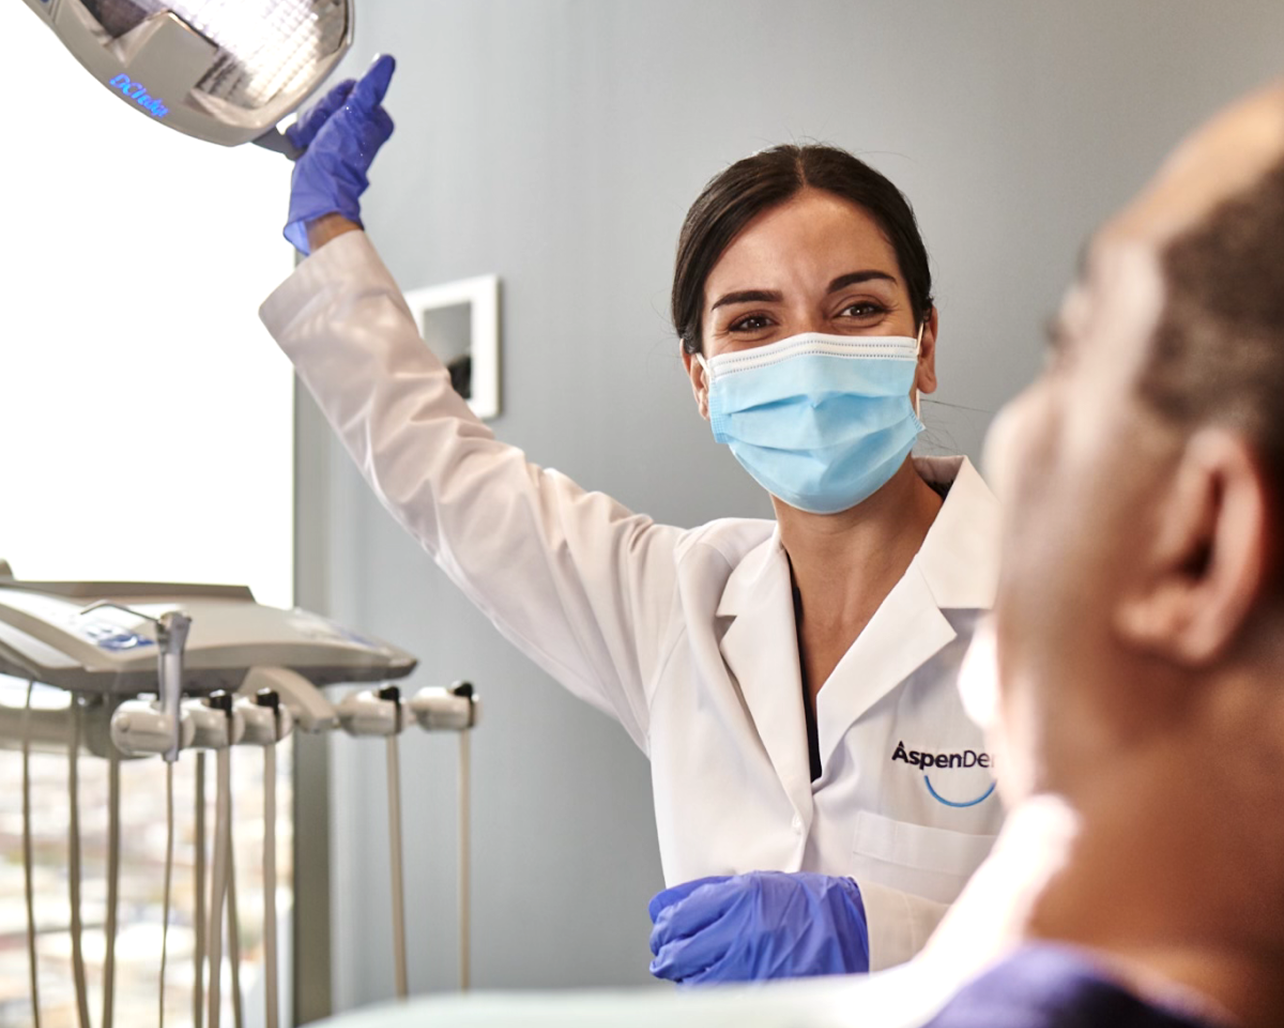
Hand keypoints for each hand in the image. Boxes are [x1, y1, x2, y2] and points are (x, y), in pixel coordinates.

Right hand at [283, 54, 395, 253]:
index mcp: (373, 118)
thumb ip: (371, 88)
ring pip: (316, 112)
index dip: (336, 101)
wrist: (317, 185)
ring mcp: (340, 135)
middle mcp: (359, 126)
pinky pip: (306, 125)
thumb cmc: (337, 155)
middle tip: (324, 133)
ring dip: (310, 125)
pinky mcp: (322, 143)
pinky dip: (302, 135)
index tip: (338, 119)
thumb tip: (387, 63)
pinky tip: (306, 146)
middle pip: (330, 100)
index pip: (347, 89)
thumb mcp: (356, 113)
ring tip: (314, 142)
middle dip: (321, 114)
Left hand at [648, 871, 868, 983]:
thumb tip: (670, 906)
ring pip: (694, 982)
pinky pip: (718, 998)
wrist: (852, 930)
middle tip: (665, 953)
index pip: (680, 917)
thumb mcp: (758, 883)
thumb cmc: (807, 904)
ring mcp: (751, 968)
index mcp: (741, 900)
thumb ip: (713, 894)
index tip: (662, 929)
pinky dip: (706, 992)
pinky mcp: (761, 992)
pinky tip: (708, 983)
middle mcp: (743, 934)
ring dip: (684, 976)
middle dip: (666, 953)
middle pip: (680, 952)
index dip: (664, 926)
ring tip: (685, 969)